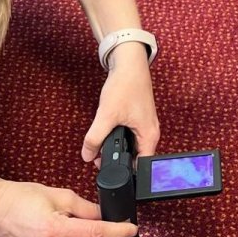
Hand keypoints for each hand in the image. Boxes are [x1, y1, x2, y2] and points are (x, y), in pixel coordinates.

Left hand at [83, 44, 159, 161]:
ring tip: (100, 144)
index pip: (140, 166)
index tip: (108, 172)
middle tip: (98, 157)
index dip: (124, 172)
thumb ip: (95, 138)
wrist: (129, 64)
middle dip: (116, 159)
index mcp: (149, 137)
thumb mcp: (106, 115)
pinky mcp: (138, 119)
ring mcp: (145, 126)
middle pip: (134, 157)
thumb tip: (87, 156)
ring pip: (130, 146)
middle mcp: (150, 133)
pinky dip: (116, 136)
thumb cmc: (125, 86)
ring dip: (115, 147)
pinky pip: (128, 135)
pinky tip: (106, 130)